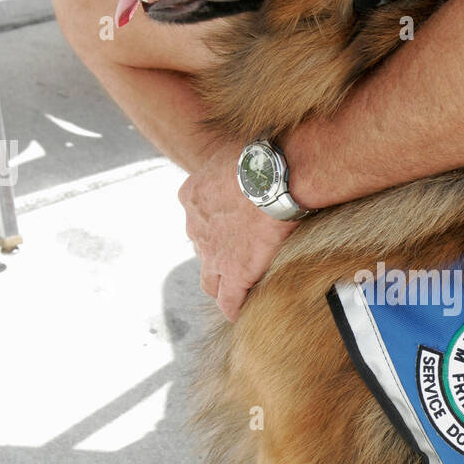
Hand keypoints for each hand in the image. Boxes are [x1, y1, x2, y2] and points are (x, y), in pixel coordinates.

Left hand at [179, 141, 298, 321]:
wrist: (272, 178)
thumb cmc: (261, 157)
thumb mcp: (233, 149)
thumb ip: (230, 161)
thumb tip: (246, 153)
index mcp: (191, 196)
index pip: (197, 219)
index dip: (214, 226)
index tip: (230, 228)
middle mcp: (195, 227)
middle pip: (200, 250)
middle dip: (215, 256)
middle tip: (236, 258)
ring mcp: (213, 254)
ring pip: (210, 281)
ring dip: (221, 285)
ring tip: (236, 290)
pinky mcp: (235, 274)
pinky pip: (229, 301)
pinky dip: (234, 308)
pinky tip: (241, 313)